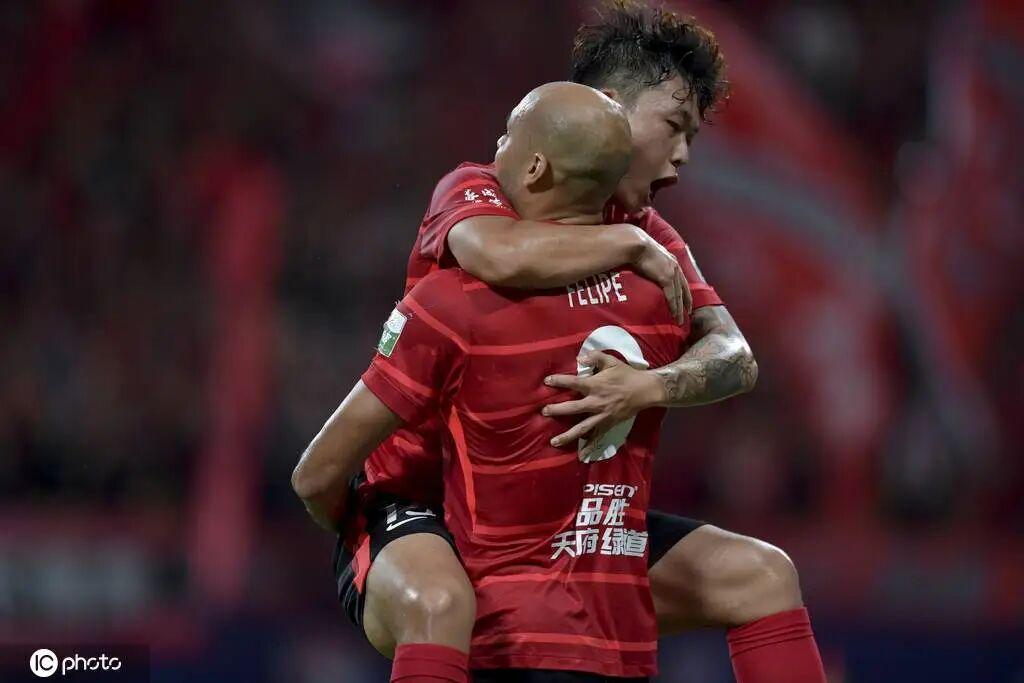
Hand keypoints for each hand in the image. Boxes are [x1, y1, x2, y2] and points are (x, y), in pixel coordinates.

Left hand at [542, 351, 664, 456]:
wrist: (645, 390)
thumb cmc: (626, 375)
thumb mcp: (611, 361)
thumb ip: (594, 357)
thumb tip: (579, 358)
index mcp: (595, 385)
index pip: (573, 383)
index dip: (559, 381)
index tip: (546, 382)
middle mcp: (596, 402)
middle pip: (573, 407)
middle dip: (557, 410)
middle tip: (544, 412)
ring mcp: (602, 416)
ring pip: (582, 427)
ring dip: (567, 435)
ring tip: (554, 442)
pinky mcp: (609, 424)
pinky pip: (597, 437)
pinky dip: (589, 447)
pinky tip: (581, 455)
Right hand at [632, 229, 690, 323]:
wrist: (635, 244)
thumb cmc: (637, 246)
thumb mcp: (648, 253)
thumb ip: (650, 260)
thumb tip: (643, 264)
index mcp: (671, 260)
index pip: (680, 278)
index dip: (683, 289)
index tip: (685, 299)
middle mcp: (675, 266)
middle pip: (683, 287)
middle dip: (687, 301)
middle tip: (688, 312)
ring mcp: (672, 272)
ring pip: (679, 295)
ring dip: (681, 308)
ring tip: (681, 318)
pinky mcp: (666, 279)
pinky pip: (672, 297)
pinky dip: (674, 307)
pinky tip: (675, 315)